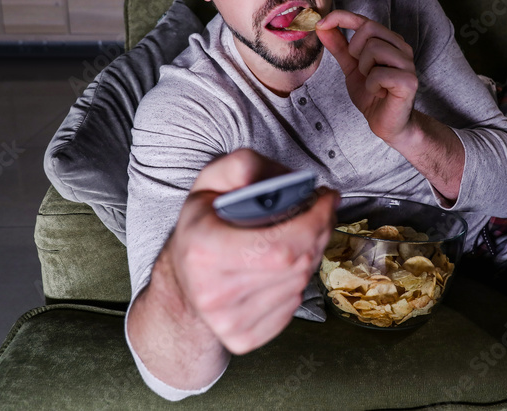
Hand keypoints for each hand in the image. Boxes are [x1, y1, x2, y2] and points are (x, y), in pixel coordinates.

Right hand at [163, 149, 338, 354]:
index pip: (283, 245)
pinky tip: (282, 267)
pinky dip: (296, 281)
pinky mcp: (243, 339)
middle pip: (298, 264)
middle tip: (320, 212)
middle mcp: (215, 293)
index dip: (316, 221)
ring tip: (298, 237)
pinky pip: (292, 306)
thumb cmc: (200, 229)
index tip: (327, 198)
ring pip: (300, 283)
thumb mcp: (209, 184)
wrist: (179, 286)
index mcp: (205, 250)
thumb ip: (239, 166)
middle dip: (320, 231)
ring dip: (310, 255)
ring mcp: (229, 322)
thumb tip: (268, 175)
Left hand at [316, 10, 418, 144]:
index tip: (320, 24)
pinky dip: (372, 85)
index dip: (340, 17)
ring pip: (374, 48)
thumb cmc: (373, 94)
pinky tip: (380, 92)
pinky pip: (379, 73)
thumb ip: (339, 46)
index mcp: (388, 41)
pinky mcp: (409, 81)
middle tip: (361, 69)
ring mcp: (407, 63)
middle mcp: (401, 47)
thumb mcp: (351, 67)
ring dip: (364, 69)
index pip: (364, 19)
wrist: (387, 123)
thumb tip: (322, 26)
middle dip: (355, 48)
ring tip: (373, 83)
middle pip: (369, 28)